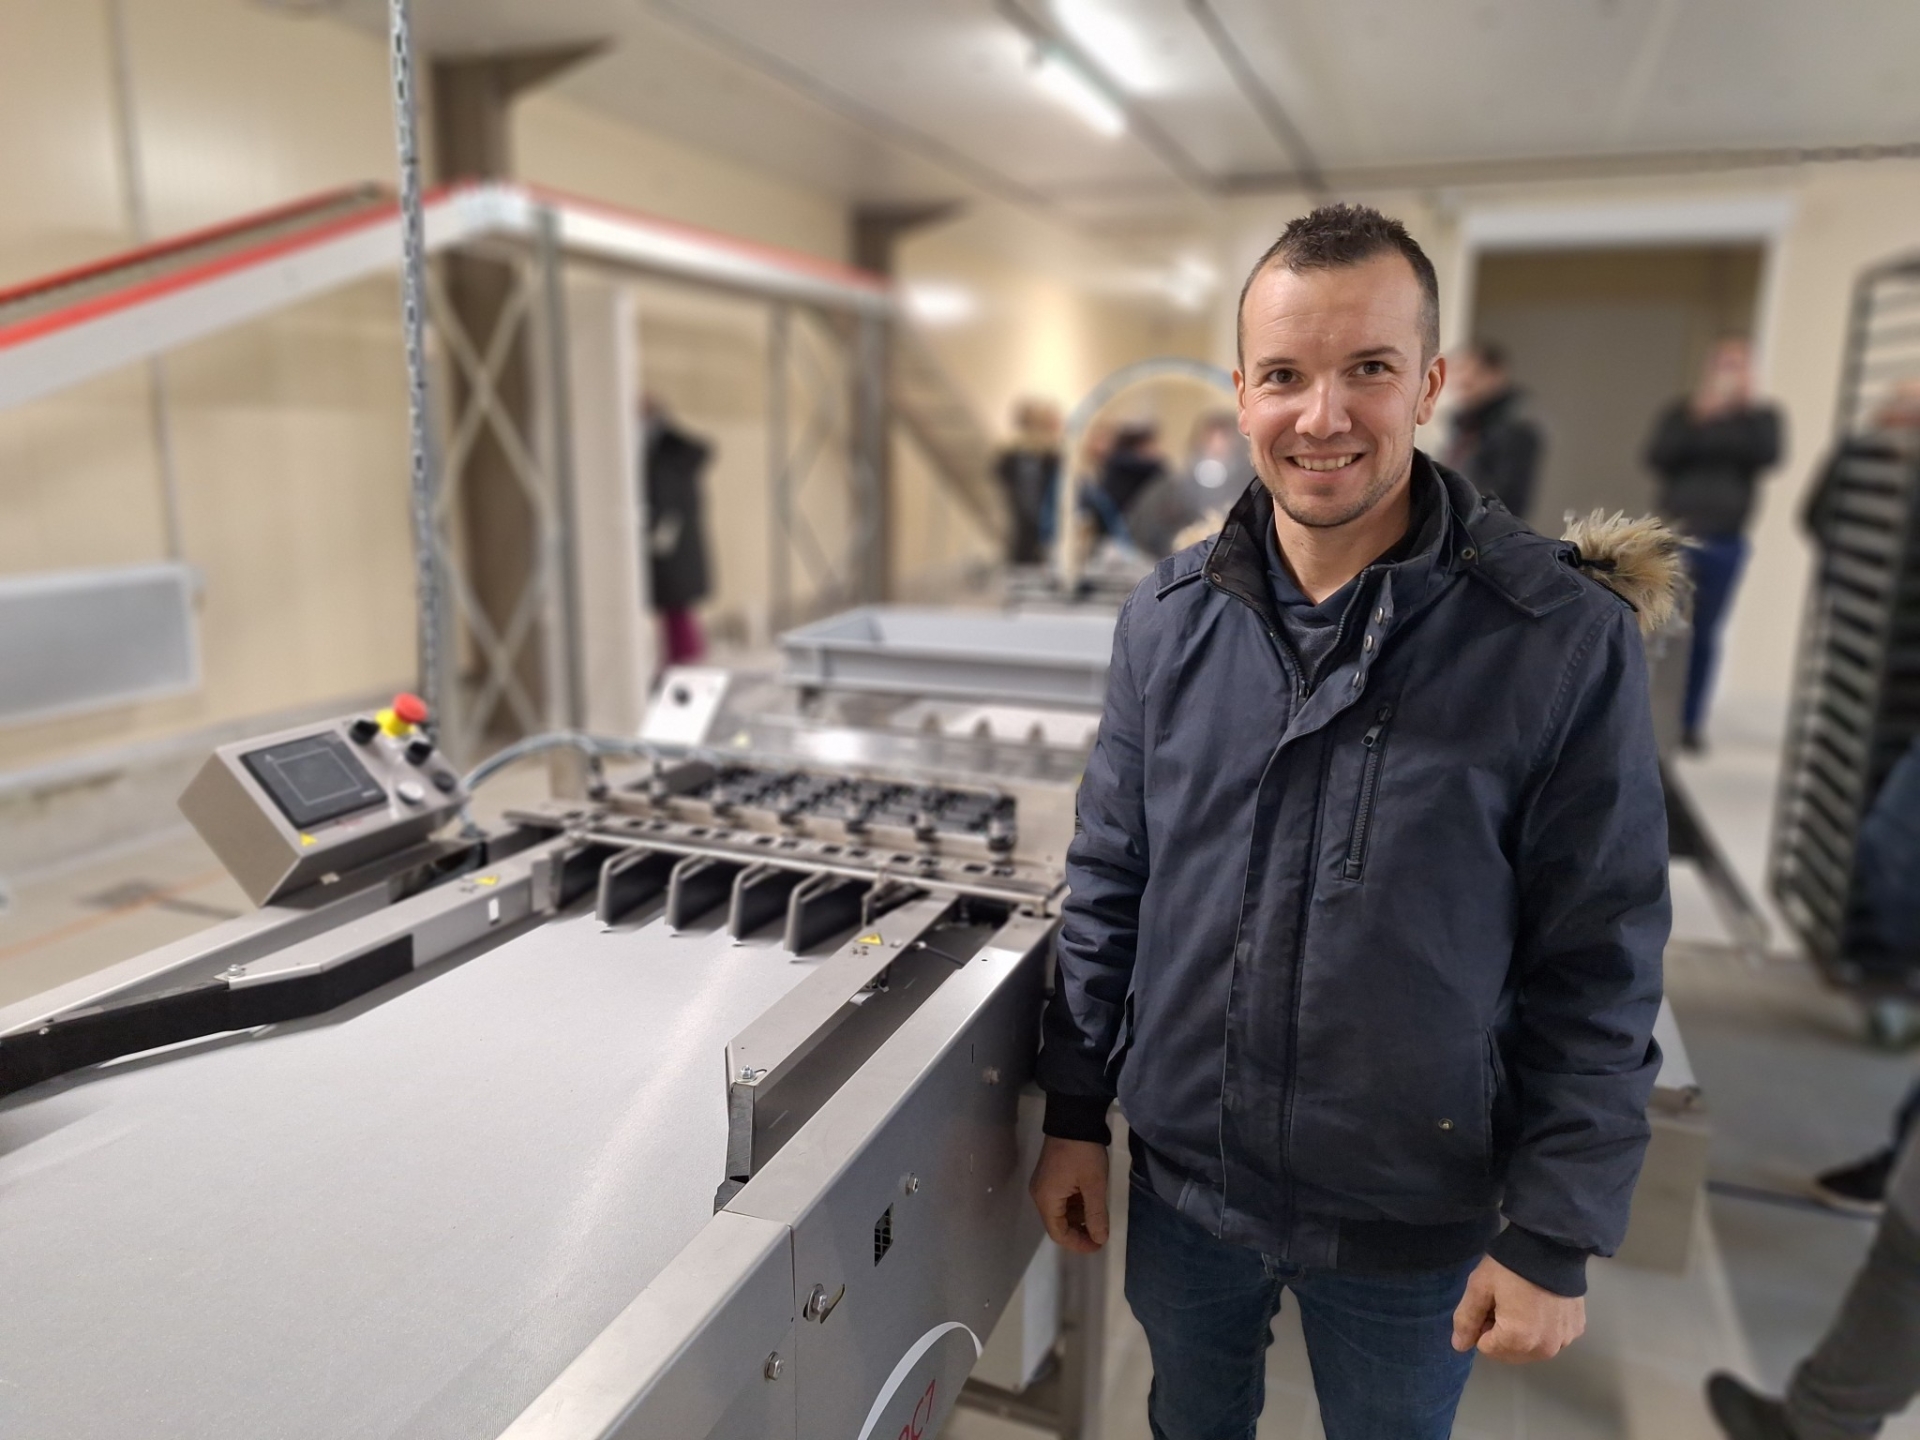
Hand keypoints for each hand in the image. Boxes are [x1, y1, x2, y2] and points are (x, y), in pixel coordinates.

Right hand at [1029, 1136, 1109, 1253]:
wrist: (1073, 1118)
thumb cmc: (1083, 1153)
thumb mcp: (1094, 1185)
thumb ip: (1096, 1215)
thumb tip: (1099, 1239)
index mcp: (1046, 1200)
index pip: (1058, 1233)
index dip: (1078, 1243)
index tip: (1099, 1244)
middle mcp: (1040, 1195)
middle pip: (1057, 1224)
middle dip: (1079, 1231)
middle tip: (1101, 1233)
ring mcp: (1044, 1184)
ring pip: (1060, 1212)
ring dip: (1079, 1218)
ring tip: (1099, 1218)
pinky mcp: (1050, 1176)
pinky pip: (1061, 1199)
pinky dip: (1075, 1205)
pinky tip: (1091, 1202)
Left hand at [1450, 1255, 1584, 1363]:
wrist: (1552, 1244)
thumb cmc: (1510, 1267)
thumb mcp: (1479, 1287)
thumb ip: (1466, 1320)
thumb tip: (1460, 1346)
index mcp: (1518, 1341)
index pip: (1486, 1348)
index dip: (1483, 1324)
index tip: (1490, 1303)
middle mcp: (1545, 1349)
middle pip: (1510, 1353)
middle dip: (1502, 1333)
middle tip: (1505, 1301)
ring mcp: (1564, 1340)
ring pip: (1531, 1348)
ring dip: (1523, 1334)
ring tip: (1523, 1301)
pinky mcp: (1577, 1329)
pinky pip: (1552, 1338)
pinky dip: (1543, 1327)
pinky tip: (1543, 1303)